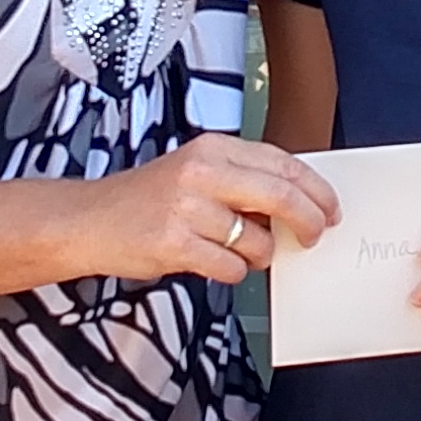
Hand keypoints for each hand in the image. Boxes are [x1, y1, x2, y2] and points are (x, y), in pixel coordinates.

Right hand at [92, 137, 336, 287]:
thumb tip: (298, 203)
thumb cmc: (148, 198)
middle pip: (282, 196)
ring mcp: (188, 208)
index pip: (283, 164)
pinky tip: (212, 263)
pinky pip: (230, 268)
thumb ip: (242, 180)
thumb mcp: (195, 171)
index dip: (316, 189)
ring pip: (257, 240)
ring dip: (258, 255)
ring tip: (237, 251)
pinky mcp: (176, 244)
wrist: (89, 219)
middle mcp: (202, 172)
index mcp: (213, 148)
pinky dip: (231, 272)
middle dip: (308, 221)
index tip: (331, 209)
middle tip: (314, 237)